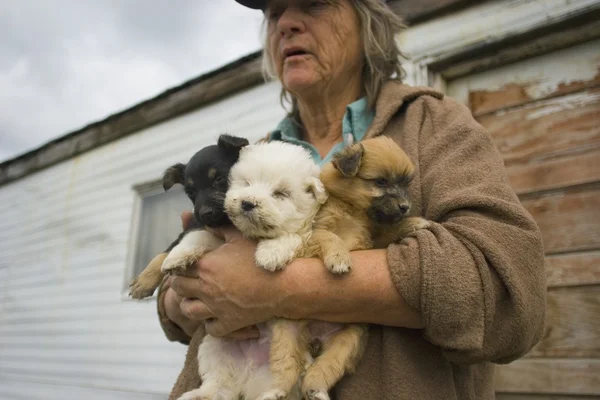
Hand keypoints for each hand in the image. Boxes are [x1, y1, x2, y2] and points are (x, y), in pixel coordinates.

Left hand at [170, 222, 284, 336]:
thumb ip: (220, 229)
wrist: (282, 286)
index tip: (183, 263)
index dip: (178, 264)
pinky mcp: (228, 323)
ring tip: (195, 298)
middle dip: (179, 282)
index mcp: (206, 266)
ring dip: (189, 303)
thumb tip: (206, 224)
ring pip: (188, 310)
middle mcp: (205, 288)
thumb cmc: (260, 258)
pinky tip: (213, 316)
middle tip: (187, 279)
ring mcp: (215, 308)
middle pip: (178, 288)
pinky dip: (209, 323)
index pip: (178, 266)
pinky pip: (209, 329)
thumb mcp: (240, 237)